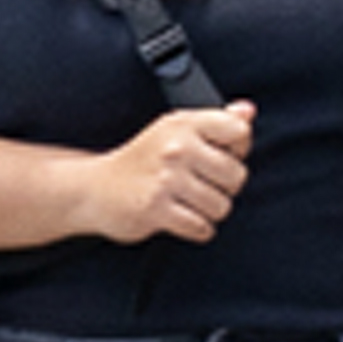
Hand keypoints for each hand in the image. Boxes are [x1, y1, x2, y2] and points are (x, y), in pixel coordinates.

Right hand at [74, 100, 254, 242]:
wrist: (94, 189)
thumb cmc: (142, 161)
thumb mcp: (176, 131)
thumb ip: (218, 121)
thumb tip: (248, 111)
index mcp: (183, 123)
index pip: (239, 131)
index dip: (238, 149)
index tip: (220, 156)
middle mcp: (176, 147)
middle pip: (237, 175)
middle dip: (224, 188)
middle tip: (200, 186)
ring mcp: (165, 178)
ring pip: (221, 206)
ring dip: (209, 212)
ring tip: (188, 203)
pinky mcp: (156, 208)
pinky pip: (201, 228)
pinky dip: (197, 230)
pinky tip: (182, 218)